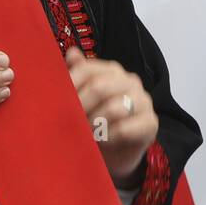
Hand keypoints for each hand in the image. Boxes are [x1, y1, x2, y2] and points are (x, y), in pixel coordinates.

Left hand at [65, 48, 157, 186]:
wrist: (111, 152)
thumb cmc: (91, 120)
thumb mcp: (78, 97)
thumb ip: (74, 74)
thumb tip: (72, 52)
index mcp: (110, 70)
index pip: (87, 69)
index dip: (69, 85)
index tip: (54, 101)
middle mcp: (129, 81)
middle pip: (99, 87)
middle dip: (80, 107)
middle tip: (69, 121)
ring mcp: (143, 101)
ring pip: (114, 109)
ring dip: (94, 124)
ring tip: (85, 133)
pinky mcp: (150, 123)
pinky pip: (126, 129)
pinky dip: (108, 137)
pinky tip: (102, 140)